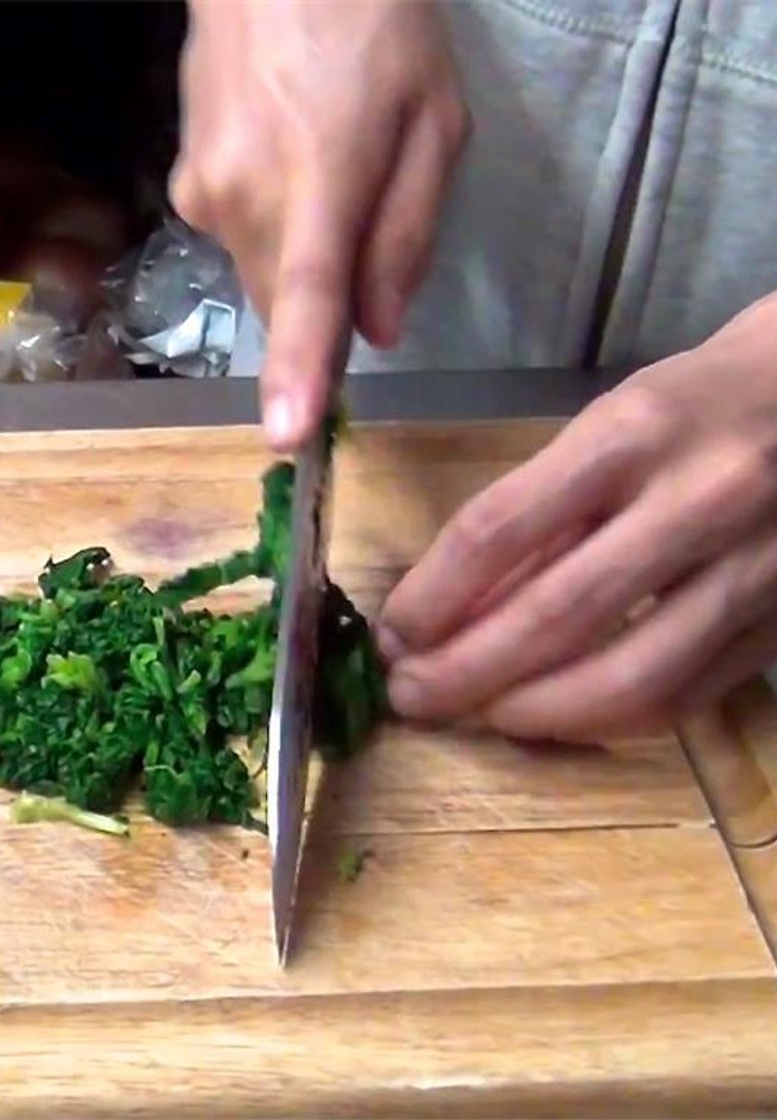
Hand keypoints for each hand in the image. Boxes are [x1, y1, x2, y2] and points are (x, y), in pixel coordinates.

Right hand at [171, 0, 469, 450]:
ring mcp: (203, 198)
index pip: (307, 293)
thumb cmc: (374, 23)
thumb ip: (410, 233)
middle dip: (325, 298)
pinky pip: (237, 240)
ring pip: (260, 274)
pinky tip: (283, 153)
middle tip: (363, 214)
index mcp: (322, 176)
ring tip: (321, 160)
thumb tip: (379, 330)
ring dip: (296, 253)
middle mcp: (245, 198)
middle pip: (286, 302)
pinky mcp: (182, 191)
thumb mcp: (435, 119)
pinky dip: (268, 224)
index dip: (298, 369)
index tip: (287, 436)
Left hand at [377, 293, 776, 742]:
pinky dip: (609, 720)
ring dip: (535, 714)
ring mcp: (752, 568)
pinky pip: (685, 697)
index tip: (391, 635)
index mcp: (629, 435)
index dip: (432, 597)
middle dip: (466, 672)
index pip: (498, 530)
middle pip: (555, 617)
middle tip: (411, 697)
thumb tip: (449, 609)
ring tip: (481, 717)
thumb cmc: (700, 404)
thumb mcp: (609, 426)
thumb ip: (538, 513)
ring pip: (628, 678)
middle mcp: (695, 500)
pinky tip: (562, 718)